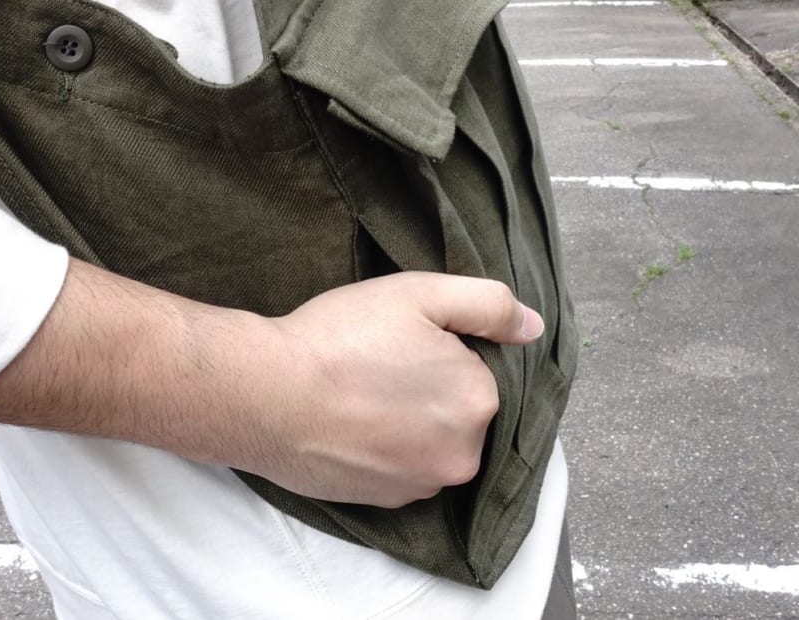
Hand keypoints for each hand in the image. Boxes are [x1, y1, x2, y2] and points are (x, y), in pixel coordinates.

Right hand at [236, 272, 543, 506]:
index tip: (399, 341)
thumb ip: (489, 305)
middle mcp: (462, 454)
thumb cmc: (340, 337)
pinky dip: (386, 448)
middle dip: (430, 387)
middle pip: (458, 409)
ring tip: (360, 394)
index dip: (440, 349)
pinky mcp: (385, 504)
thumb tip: (533, 326)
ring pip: (432, 441)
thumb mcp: (419, 294)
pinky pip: (402, 468)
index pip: (476, 369)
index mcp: (478, 400)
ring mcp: (422, 485)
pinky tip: (352, 423)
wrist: (264, 394)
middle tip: (378, 364)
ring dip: (409, 422)